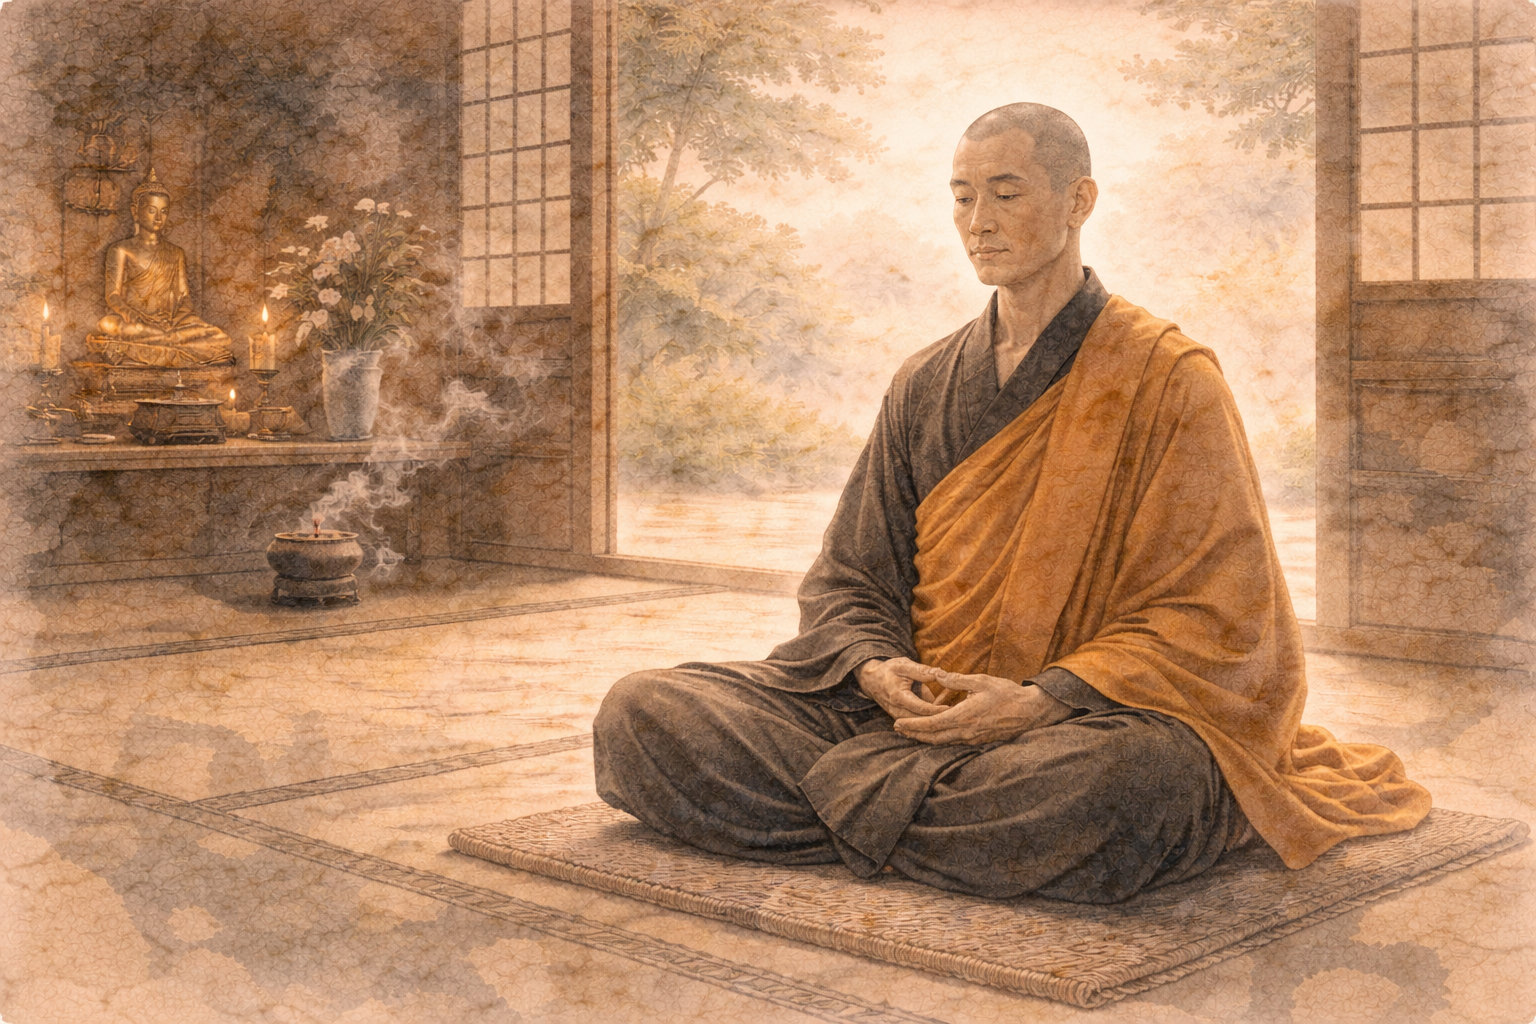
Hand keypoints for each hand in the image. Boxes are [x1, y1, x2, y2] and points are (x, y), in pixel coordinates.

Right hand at [854, 657, 948, 720]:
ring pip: (919, 728)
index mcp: (898, 696)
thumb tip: (941, 673)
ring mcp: (899, 718)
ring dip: (934, 727)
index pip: (921, 708)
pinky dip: (928, 727)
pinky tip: (943, 726)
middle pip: (921, 722)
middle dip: (938, 721)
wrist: (872, 681)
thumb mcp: (904, 665)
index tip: (952, 708)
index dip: (937, 710)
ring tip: (953, 724)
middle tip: (957, 718)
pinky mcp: (902, 720)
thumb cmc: (889, 670)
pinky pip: (916, 727)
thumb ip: (922, 671)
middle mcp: (898, 711)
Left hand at [892, 669, 1073, 745]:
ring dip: (926, 738)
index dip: (912, 726)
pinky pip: (955, 742)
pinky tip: (935, 733)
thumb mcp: (981, 681)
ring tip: (911, 733)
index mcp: (963, 716)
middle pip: (933, 738)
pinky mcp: (979, 741)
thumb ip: (956, 679)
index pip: (931, 725)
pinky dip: (940, 738)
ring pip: (943, 742)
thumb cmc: (1007, 693)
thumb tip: (936, 674)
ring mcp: (973, 739)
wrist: (1030, 712)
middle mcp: (966, 732)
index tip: (898, 723)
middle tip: (898, 729)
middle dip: (914, 734)